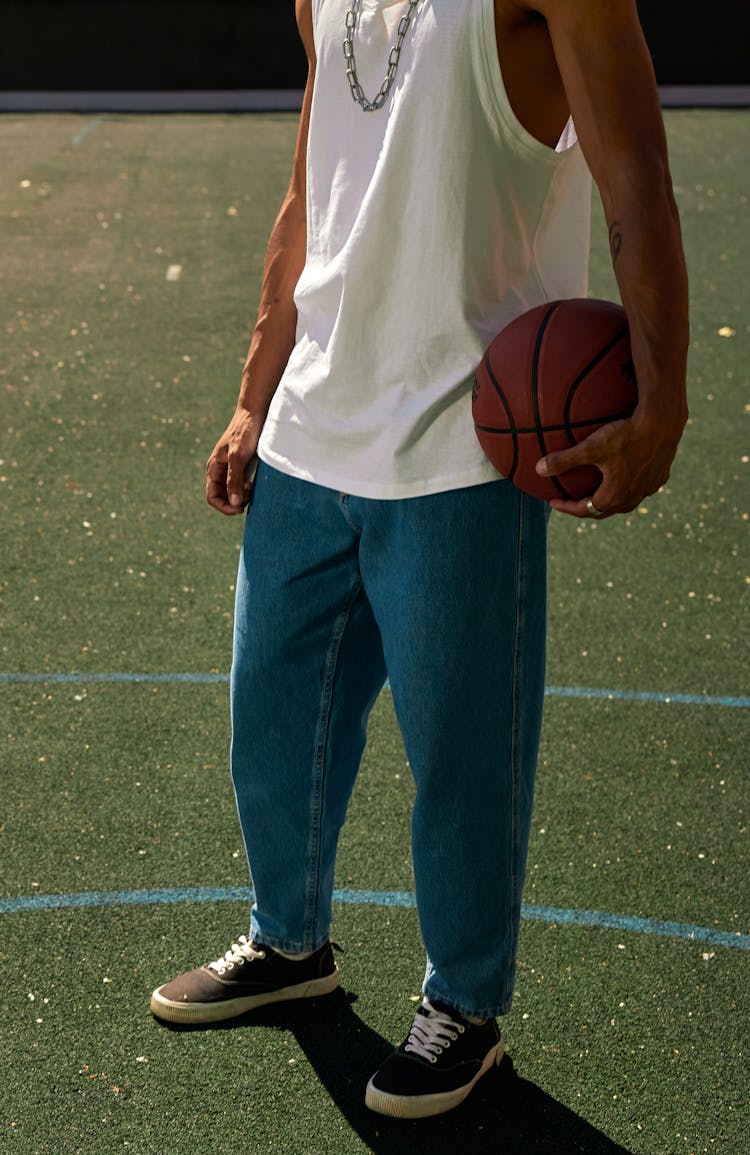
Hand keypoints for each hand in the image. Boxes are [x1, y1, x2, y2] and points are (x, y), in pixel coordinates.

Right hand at [206, 406, 262, 515]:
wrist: (255, 412)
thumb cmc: (245, 431)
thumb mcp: (238, 456)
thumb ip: (235, 480)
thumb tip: (234, 502)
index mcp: (214, 468)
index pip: (212, 497)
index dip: (224, 507)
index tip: (240, 509)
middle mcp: (220, 470)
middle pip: (223, 497)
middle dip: (235, 501)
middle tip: (250, 496)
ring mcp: (232, 468)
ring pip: (233, 492)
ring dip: (242, 496)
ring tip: (253, 488)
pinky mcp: (243, 465)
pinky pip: (242, 484)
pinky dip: (248, 489)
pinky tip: (255, 484)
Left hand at [535, 405, 686, 518]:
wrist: (663, 422)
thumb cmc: (625, 435)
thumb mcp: (590, 447)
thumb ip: (564, 460)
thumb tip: (538, 469)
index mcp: (613, 496)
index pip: (584, 511)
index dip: (566, 508)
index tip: (553, 502)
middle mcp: (633, 497)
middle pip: (605, 510)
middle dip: (587, 507)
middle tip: (573, 500)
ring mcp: (649, 488)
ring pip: (626, 501)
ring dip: (610, 499)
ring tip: (599, 491)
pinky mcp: (661, 476)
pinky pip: (642, 487)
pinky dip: (629, 486)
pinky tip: (626, 474)